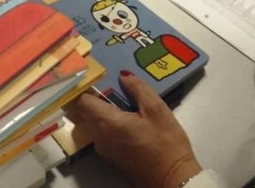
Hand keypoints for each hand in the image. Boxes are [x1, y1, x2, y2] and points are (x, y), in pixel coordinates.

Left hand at [70, 72, 201, 187]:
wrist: (172, 179)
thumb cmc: (166, 144)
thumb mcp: (157, 109)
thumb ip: (138, 89)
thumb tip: (123, 76)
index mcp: (107, 123)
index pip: (83, 101)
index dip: (89, 88)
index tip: (99, 78)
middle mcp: (100, 137)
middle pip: (87, 113)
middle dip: (98, 99)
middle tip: (117, 88)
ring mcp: (104, 150)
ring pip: (96, 124)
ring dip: (107, 113)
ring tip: (128, 104)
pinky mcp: (112, 158)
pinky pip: (105, 135)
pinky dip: (112, 125)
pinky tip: (132, 122)